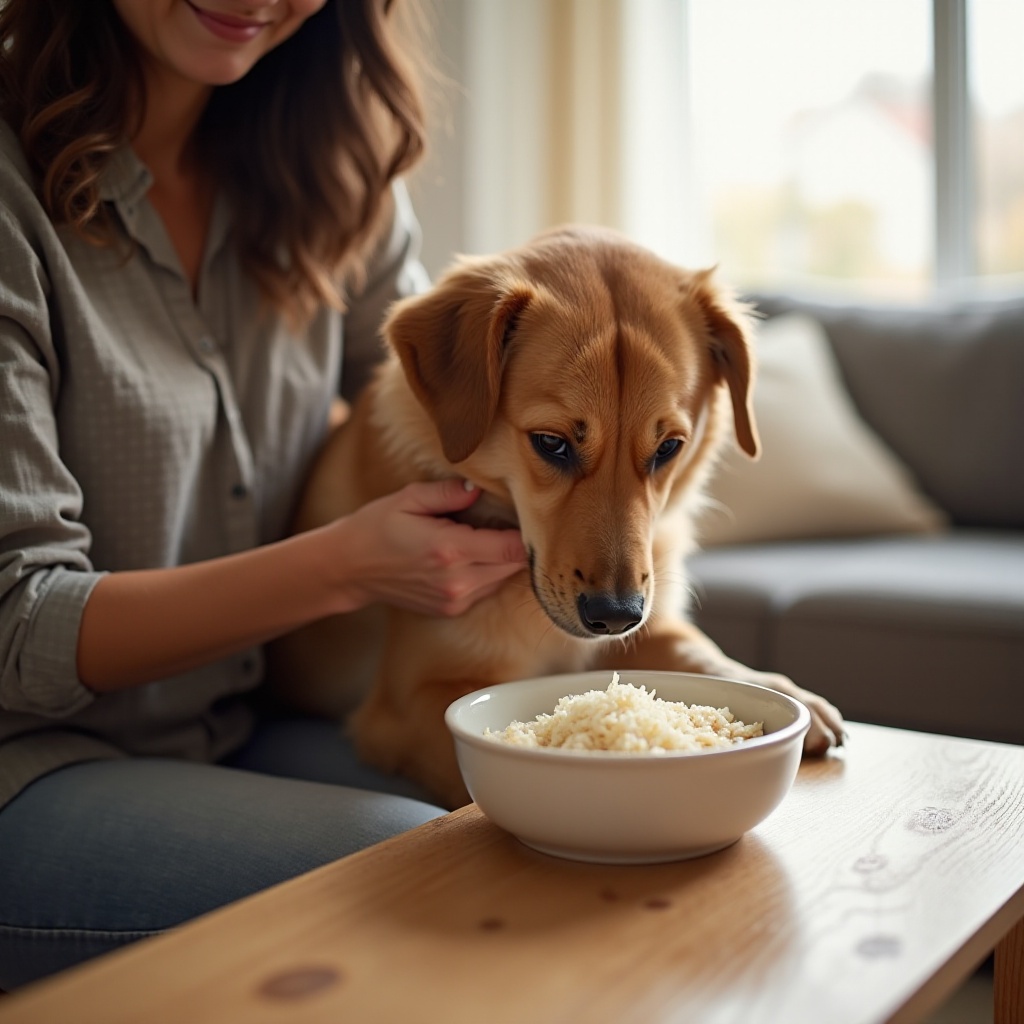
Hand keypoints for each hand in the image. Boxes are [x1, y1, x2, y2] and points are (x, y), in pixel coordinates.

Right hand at [324, 478, 527, 616]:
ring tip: (487, 535)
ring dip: (503, 558)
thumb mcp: (408, 499)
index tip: (526, 513)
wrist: (350, 569)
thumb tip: (479, 488)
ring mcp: (455, 599)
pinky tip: (471, 555)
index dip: (528, 531)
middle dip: (518, 543)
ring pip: (504, 579)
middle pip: (515, 565)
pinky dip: (488, 572)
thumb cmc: (376, 527)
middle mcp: (457, 581)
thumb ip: (448, 493)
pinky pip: (487, 589)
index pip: (512, 547)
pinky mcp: (452, 609)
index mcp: (449, 550)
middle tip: (509, 519)